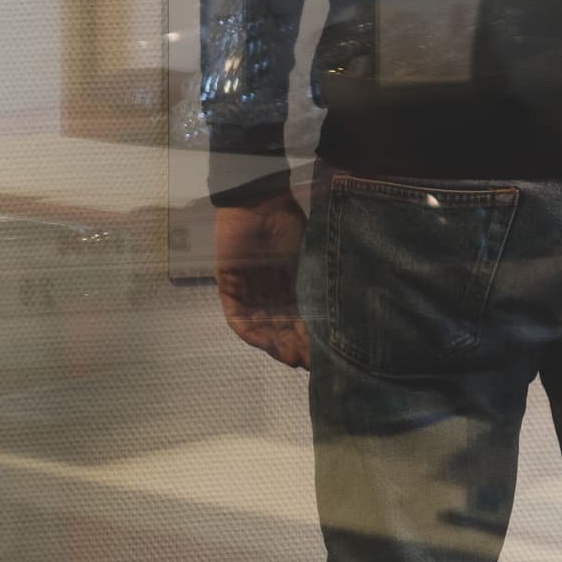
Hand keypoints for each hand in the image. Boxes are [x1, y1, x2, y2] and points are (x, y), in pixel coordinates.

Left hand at [214, 192, 308, 368]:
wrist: (257, 201)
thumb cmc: (286, 222)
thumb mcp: (307, 256)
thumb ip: (315, 283)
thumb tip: (333, 315)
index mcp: (288, 283)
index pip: (297, 318)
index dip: (308, 337)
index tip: (322, 353)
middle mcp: (267, 292)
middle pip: (279, 328)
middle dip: (293, 346)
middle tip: (308, 361)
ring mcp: (247, 292)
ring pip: (261, 327)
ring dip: (275, 344)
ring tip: (291, 356)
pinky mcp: (228, 289)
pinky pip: (238, 319)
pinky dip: (251, 333)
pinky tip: (266, 342)